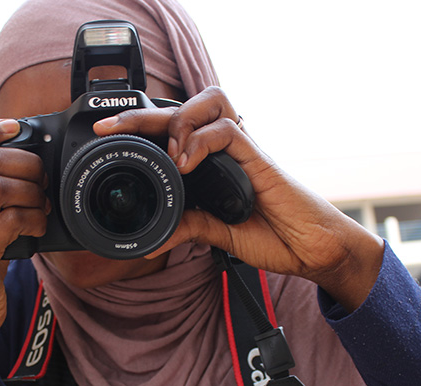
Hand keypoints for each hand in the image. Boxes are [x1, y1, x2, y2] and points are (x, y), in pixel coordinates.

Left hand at [93, 87, 383, 311]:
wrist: (312, 250)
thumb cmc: (275, 237)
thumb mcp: (220, 236)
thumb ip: (191, 228)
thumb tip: (155, 239)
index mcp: (214, 165)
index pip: (175, 133)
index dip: (141, 130)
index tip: (108, 138)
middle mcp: (227, 150)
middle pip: (184, 108)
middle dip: (143, 115)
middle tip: (112, 128)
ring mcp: (243, 150)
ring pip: (209, 101)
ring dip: (179, 120)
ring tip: (167, 153)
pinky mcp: (258, 158)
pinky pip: (227, 131)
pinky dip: (201, 142)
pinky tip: (187, 164)